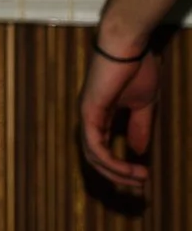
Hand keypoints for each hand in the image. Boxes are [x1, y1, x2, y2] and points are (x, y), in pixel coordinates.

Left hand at [78, 32, 160, 194]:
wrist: (129, 46)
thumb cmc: (136, 68)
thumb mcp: (143, 104)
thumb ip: (139, 127)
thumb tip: (139, 151)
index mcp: (101, 115)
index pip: (103, 149)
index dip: (121, 166)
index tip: (143, 176)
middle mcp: (90, 117)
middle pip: (95, 157)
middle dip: (118, 174)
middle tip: (140, 184)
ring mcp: (86, 115)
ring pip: (94, 155)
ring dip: (116, 171)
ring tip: (139, 178)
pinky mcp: (89, 112)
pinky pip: (95, 145)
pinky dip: (110, 161)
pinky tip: (127, 168)